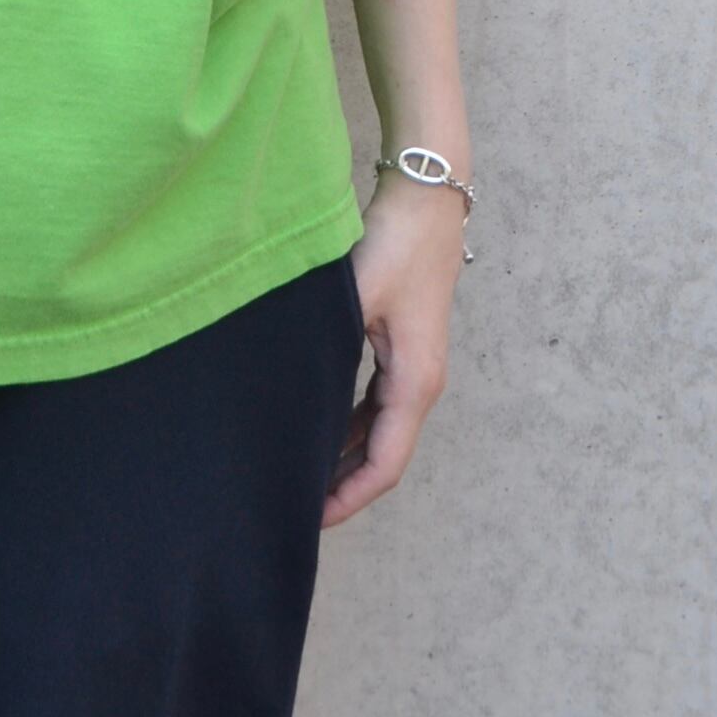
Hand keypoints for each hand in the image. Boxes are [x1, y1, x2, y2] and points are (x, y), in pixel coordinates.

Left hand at [321, 172, 466, 528]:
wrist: (425, 199)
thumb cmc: (395, 244)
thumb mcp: (356, 297)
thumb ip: (328, 344)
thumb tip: (291, 389)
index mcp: (415, 382)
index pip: (384, 464)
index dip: (348, 498)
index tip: (308, 517)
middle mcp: (420, 383)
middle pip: (381, 456)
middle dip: (342, 486)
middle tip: (290, 505)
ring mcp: (412, 368)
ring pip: (376, 432)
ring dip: (342, 457)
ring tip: (297, 475)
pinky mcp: (400, 350)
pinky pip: (373, 405)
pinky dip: (346, 426)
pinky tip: (313, 430)